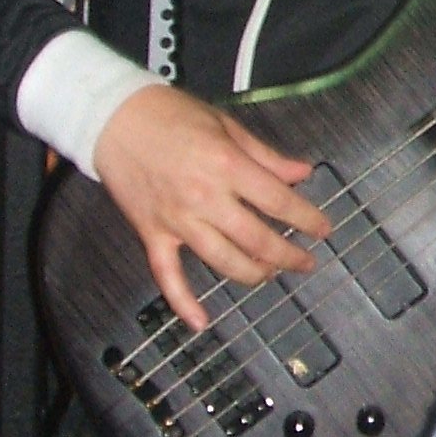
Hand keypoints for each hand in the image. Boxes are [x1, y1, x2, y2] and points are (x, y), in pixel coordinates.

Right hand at [92, 81, 329, 331]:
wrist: (113, 118)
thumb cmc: (170, 115)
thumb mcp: (226, 125)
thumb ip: (266, 155)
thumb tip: (302, 173)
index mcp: (228, 166)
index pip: (279, 202)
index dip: (307, 219)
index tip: (322, 230)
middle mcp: (206, 198)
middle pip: (257, 240)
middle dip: (289, 255)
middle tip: (305, 261)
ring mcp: (178, 220)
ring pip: (223, 261)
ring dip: (253, 274)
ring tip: (270, 273)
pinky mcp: (152, 233)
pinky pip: (168, 275)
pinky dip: (183, 302)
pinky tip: (201, 321)